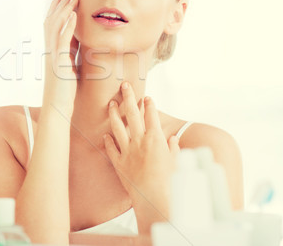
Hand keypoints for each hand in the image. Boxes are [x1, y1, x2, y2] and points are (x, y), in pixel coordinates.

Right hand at [42, 0, 78, 115]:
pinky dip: (68, 26)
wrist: (57, 107)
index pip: (53, 24)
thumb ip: (72, 53)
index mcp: (53, 50)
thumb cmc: (64, 91)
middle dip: (61, 3)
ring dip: (65, 9)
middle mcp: (50, 50)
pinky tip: (73, 15)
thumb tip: (79, 42)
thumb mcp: (69, 67)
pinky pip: (62, 39)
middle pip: (53, 20)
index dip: (57, 8)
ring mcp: (52, 54)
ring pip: (56, 26)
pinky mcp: (58, 61)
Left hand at [103, 82, 179, 210]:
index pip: (151, 116)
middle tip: (124, 85)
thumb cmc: (170, 181)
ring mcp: (128, 151)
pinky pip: (112, 148)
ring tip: (110, 103)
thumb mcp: (176, 162)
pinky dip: (108, 141)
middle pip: (132, 115)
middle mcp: (140, 141)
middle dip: (129, 98)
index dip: (149, 105)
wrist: (154, 197)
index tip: (146, 97)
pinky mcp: (119, 163)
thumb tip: (173, 139)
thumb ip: (174, 148)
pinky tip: (105, 135)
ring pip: (118, 127)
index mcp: (156, 139)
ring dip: (114, 114)